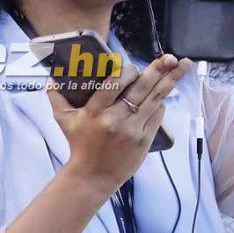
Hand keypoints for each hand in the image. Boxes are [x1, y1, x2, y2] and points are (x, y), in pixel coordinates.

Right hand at [47, 54, 191, 194]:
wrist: (92, 176)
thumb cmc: (78, 145)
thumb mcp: (64, 121)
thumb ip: (56, 99)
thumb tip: (50, 81)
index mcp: (95, 111)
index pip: (114, 82)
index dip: (126, 70)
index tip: (130, 65)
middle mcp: (115, 119)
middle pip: (141, 88)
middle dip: (158, 69)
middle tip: (171, 56)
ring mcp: (133, 130)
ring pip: (155, 99)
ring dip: (170, 81)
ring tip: (183, 65)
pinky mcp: (144, 140)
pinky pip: (157, 115)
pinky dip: (161, 102)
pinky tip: (166, 91)